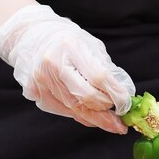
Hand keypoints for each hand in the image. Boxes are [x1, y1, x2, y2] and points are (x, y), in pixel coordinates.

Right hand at [0, 5, 134, 133]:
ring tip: (110, 122)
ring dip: (95, 118)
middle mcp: (52, 63)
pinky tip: (89, 114)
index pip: (99, 77)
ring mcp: (41, 80)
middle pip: (85, 97)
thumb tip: (122, 95)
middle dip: (105, 111)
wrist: (32, 36)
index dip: (116, 94)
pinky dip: (79, 114)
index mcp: (70, 46)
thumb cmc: (66, 41)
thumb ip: (106, 68)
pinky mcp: (34, 92)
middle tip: (118, 118)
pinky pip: (62, 110)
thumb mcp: (90, 45)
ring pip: (74, 109)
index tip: (126, 103)